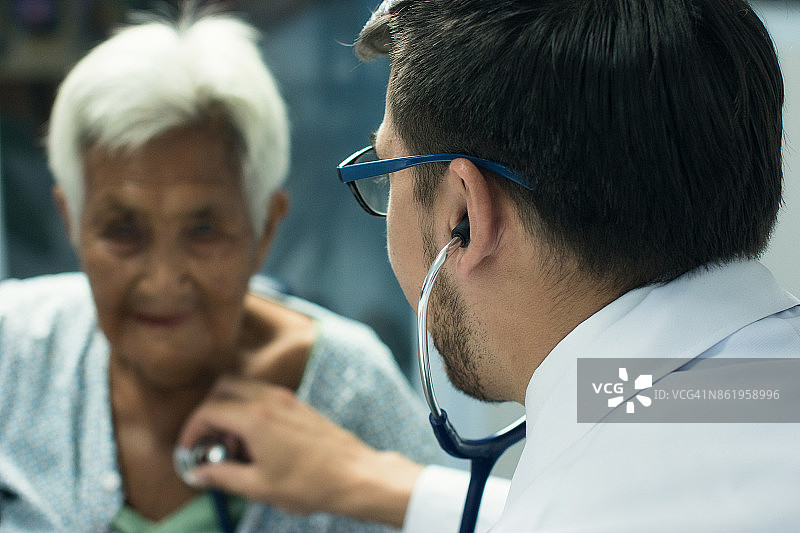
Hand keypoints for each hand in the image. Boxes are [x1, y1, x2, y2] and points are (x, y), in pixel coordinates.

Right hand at [177, 376, 423, 526]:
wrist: (355, 475)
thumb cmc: (310, 482)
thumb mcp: (259, 487)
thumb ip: (224, 477)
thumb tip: (201, 474)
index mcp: (254, 418)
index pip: (208, 411)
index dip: (191, 431)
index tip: (189, 450)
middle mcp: (269, 400)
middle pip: (224, 388)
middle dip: (208, 412)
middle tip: (209, 442)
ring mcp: (287, 399)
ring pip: (245, 389)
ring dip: (231, 410)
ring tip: (235, 448)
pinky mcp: (299, 406)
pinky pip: (265, 397)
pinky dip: (251, 411)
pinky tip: (258, 444)